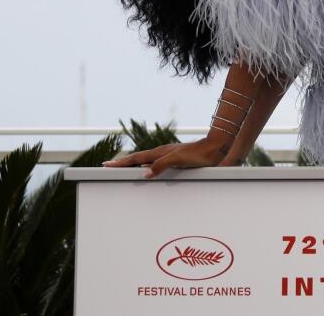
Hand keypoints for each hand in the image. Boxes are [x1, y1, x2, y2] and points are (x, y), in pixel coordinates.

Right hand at [103, 137, 228, 178]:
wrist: (217, 148)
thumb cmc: (200, 154)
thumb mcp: (179, 159)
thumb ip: (161, 166)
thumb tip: (144, 174)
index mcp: (160, 153)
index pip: (136, 159)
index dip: (121, 163)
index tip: (105, 165)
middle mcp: (163, 153)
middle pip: (139, 158)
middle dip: (124, 162)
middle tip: (109, 166)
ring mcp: (170, 155)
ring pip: (148, 160)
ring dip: (135, 164)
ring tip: (125, 167)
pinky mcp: (178, 158)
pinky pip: (157, 163)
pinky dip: (148, 166)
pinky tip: (150, 169)